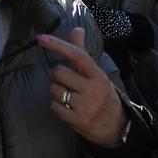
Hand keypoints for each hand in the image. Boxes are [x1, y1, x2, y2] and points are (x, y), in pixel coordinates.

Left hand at [40, 28, 127, 147]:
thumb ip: (82, 52)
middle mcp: (93, 89)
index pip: (78, 55)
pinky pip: (55, 107)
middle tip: (64, 81)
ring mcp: (86, 106)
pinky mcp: (79, 120)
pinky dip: (56, 106)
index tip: (41, 38)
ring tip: (68, 97)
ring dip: (56, 92)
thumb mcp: (97, 74)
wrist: (117, 128)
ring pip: (54, 90)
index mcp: (98, 75)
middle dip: (55, 76)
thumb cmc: (103, 96)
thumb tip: (77, 29)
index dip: (58, 45)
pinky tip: (67, 108)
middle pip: (58, 72)